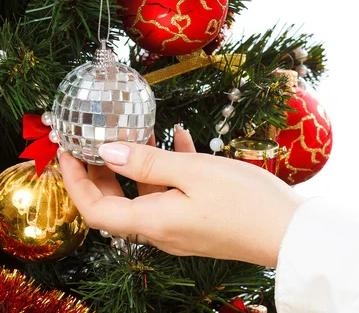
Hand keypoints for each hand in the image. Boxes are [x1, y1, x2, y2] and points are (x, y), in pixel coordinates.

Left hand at [59, 127, 304, 266]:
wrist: (290, 231)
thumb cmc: (243, 200)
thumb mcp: (192, 172)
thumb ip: (147, 162)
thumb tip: (107, 151)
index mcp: (153, 222)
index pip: (95, 210)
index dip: (76, 181)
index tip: (68, 151)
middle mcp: (160, 229)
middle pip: (114, 203)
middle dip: (100, 170)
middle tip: (95, 137)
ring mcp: (179, 226)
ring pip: (143, 193)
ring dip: (136, 163)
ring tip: (138, 128)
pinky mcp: (196, 218)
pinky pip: (170, 191)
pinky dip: (167, 166)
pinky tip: (181, 137)